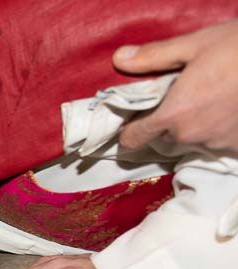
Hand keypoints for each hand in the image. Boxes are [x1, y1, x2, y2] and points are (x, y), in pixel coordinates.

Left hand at [114, 20, 237, 152]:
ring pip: (191, 140)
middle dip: (165, 123)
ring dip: (193, 127)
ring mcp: (216, 143)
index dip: (130, 130)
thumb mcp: (195, 45)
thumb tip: (119, 59)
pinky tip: (227, 110)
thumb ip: (154, 57)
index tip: (133, 121)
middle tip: (180, 99)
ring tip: (208, 100)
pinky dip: (218, 130)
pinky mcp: (237, 146)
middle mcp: (191, 135)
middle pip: (163, 138)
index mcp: (172, 115)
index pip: (134, 138)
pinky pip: (217, 142)